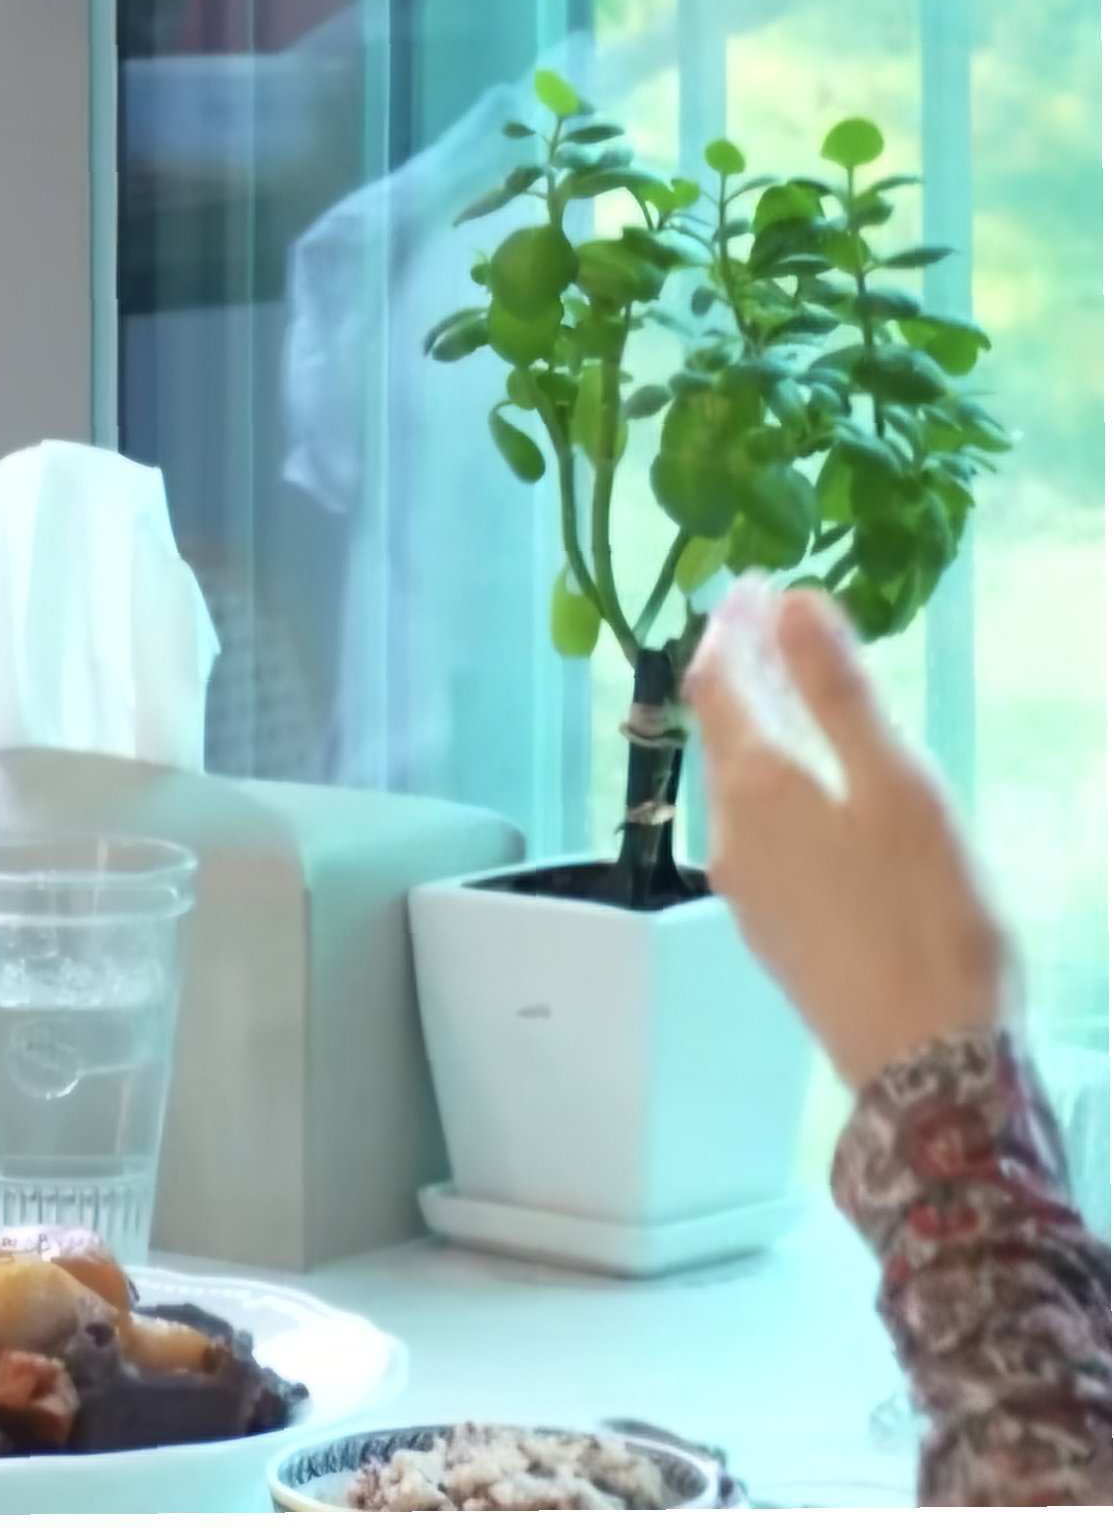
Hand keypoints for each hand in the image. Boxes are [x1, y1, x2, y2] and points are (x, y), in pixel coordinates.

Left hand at [685, 581, 1014, 1090]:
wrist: (925, 1059)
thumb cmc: (927, 914)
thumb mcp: (897, 786)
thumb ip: (839, 694)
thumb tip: (791, 604)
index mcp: (757, 789)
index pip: (717, 686)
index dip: (729, 629)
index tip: (752, 585)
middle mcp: (730, 832)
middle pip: (720, 733)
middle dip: (740, 671)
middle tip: (767, 621)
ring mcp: (744, 884)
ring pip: (737, 782)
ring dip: (757, 726)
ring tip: (789, 687)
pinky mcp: (770, 925)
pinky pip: (757, 827)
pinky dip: (774, 780)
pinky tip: (809, 782)